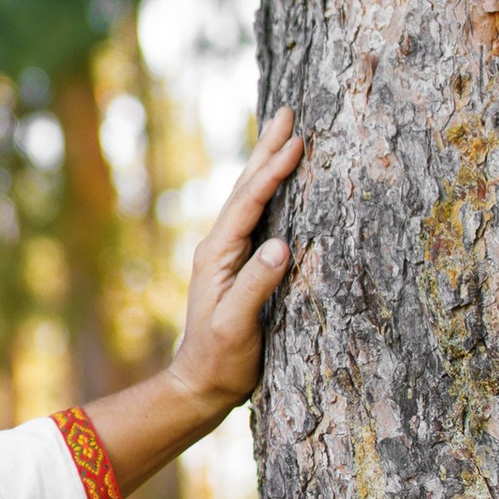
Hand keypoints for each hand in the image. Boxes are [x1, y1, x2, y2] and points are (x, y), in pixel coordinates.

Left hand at [164, 104, 301, 415]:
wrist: (201, 385)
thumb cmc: (220, 360)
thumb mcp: (237, 326)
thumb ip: (257, 286)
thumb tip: (283, 245)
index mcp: (218, 255)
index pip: (249, 203)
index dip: (273, 172)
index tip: (297, 142)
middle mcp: (220, 247)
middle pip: (246, 188)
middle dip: (267, 150)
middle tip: (286, 112)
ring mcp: (229, 256)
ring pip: (250, 198)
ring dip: (266, 164)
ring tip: (284, 134)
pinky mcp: (240, 266)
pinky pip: (257, 217)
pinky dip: (269, 192)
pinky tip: (278, 185)